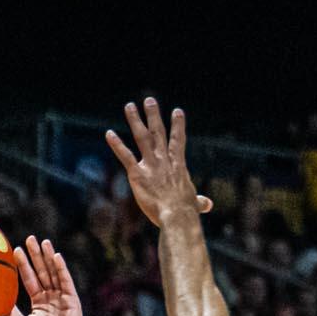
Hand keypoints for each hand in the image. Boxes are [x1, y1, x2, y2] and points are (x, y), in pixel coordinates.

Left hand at [8, 235, 84, 315]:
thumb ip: (11, 312)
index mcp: (39, 303)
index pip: (30, 280)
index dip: (24, 265)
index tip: (16, 250)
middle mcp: (51, 298)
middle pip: (42, 272)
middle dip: (36, 255)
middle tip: (29, 238)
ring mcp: (62, 298)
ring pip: (54, 273)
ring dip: (48, 257)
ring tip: (43, 241)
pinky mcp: (72, 301)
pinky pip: (66, 281)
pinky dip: (61, 269)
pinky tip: (56, 256)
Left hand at [104, 98, 212, 226]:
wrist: (176, 215)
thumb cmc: (186, 212)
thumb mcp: (194, 203)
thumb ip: (199, 201)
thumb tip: (208, 205)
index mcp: (178, 165)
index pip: (178, 141)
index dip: (178, 126)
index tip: (177, 111)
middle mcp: (164, 160)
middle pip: (158, 132)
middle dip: (153, 115)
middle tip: (149, 100)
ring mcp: (150, 165)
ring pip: (142, 137)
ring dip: (135, 120)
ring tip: (129, 106)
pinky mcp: (137, 174)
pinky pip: (125, 156)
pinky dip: (117, 144)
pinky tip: (109, 133)